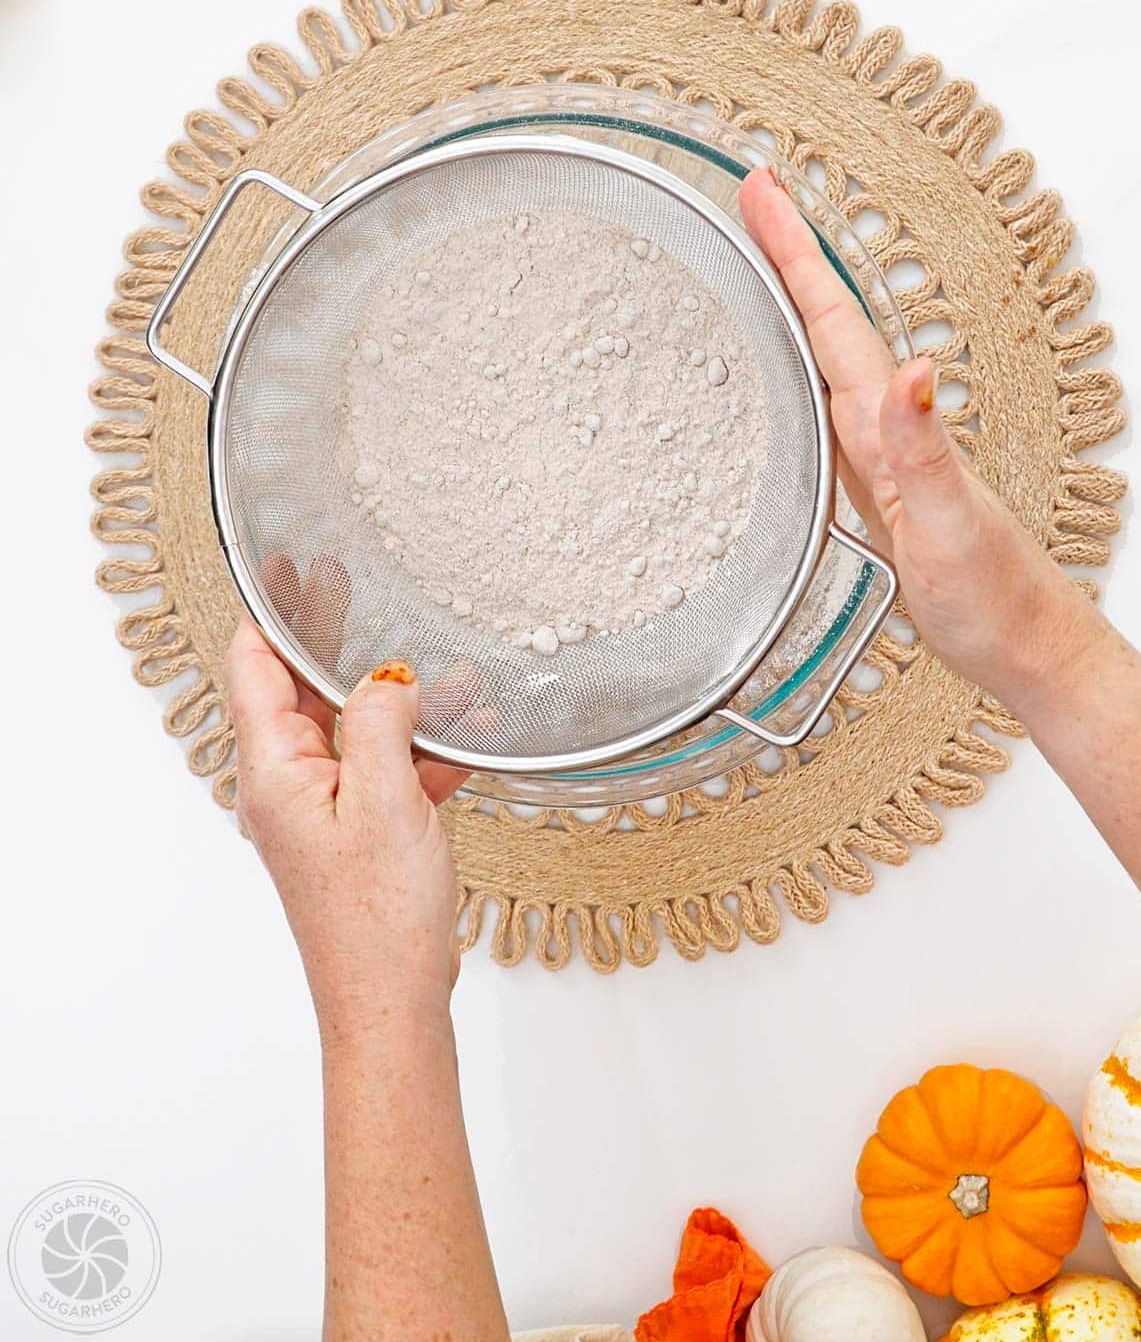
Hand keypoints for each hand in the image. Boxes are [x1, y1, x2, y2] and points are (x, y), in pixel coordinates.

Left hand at [225, 555, 469, 1034]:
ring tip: (446, 674)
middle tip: (359, 588)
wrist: (391, 1002)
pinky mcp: (354, 832)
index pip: (254, 664)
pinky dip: (417, 752)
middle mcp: (285, 785)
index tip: (294, 563)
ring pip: (354, 729)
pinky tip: (463, 743)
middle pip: (302, 690)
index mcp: (273, 769)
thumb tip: (387, 678)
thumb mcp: (386, 798)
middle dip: (338, 643)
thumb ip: (380, 720)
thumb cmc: (377, 917)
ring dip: (398, 704)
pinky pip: (381, 771)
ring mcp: (319, 810)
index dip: (274, 609)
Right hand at [739, 167, 1094, 705]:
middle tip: (750, 196)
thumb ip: (924, 450)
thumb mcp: (953, 523)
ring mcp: (877, 453)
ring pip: (821, 356)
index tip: (764, 192)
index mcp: (890, 425)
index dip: (796, 253)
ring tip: (755, 257)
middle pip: (824, 320)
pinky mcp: (873, 484)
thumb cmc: (993, 596)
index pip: (833, 320)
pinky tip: (779, 374)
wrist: (1024, 648)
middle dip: (787, 254)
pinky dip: (796, 369)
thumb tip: (911, 372)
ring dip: (790, 301)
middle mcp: (883, 427)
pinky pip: (822, 405)